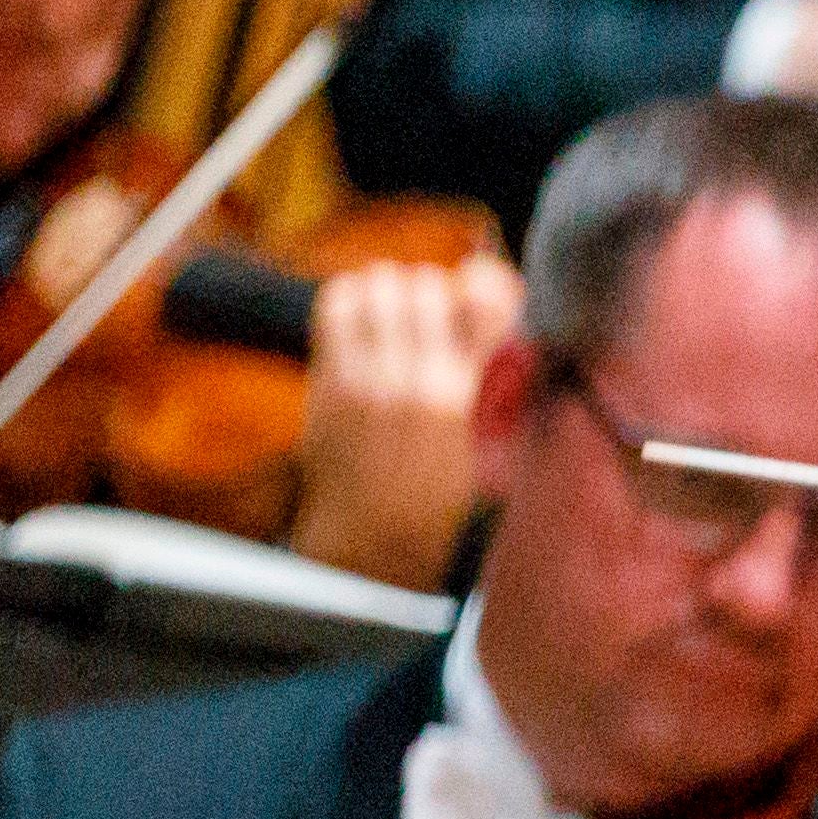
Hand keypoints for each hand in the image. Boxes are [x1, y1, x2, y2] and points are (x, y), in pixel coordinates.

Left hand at [286, 251, 522, 589]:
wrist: (370, 536)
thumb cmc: (432, 496)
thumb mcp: (475, 441)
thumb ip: (477, 381)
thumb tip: (489, 314)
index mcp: (459, 396)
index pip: (481, 301)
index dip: (481, 284)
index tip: (474, 296)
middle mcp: (413, 379)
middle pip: (424, 282)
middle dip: (427, 288)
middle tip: (423, 311)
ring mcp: (365, 377)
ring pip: (377, 284)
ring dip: (387, 288)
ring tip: (388, 311)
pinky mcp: (328, 379)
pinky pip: (335, 306)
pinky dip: (348, 298)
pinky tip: (357, 318)